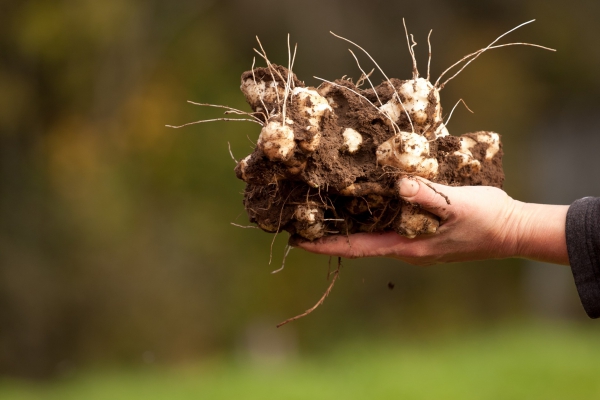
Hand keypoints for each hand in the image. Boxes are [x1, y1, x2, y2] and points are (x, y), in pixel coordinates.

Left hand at [292, 178, 568, 265]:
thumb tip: (398, 184)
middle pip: (360, 242)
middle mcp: (406, 248)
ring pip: (375, 233)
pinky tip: (369, 198)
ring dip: (351, 223)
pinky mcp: (424, 233)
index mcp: (408, 246)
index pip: (358, 248)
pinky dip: (373, 214)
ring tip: (327, 207)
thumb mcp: (458, 205)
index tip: (299, 240)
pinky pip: (391, 225)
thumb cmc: (487, 219)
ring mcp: (415, 242)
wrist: (513, 231)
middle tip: (304, 218)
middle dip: (333, 232)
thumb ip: (427, 195)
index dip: (327, 245)